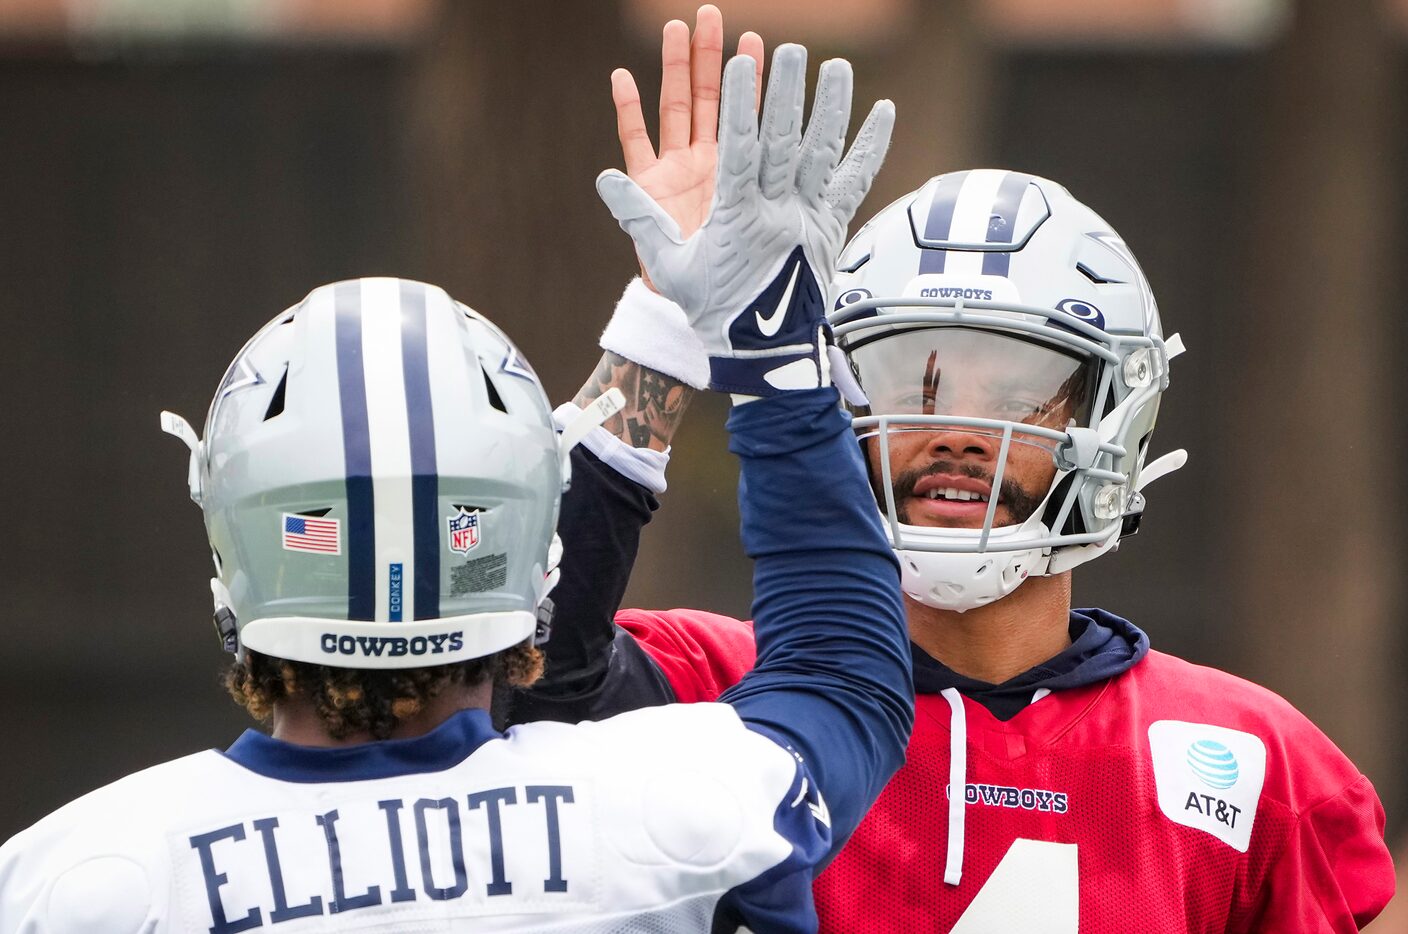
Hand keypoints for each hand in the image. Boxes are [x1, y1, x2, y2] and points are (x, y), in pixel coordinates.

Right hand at [597, 45, 893, 396]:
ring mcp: (810, 220)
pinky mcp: (832, 228)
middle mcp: (778, 214)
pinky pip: (855, 181)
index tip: (741, 65)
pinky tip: (884, 111)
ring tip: (837, 65)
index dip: (739, 105)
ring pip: (824, 155)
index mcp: (737, 219)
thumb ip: (641, 218)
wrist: (765, 356)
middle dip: (786, 92)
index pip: (738, 150)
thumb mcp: (671, 268)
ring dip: (832, 106)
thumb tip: (606, 178)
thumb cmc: (715, 310)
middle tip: (790, 48)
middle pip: (784, 143)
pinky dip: (871, 145)